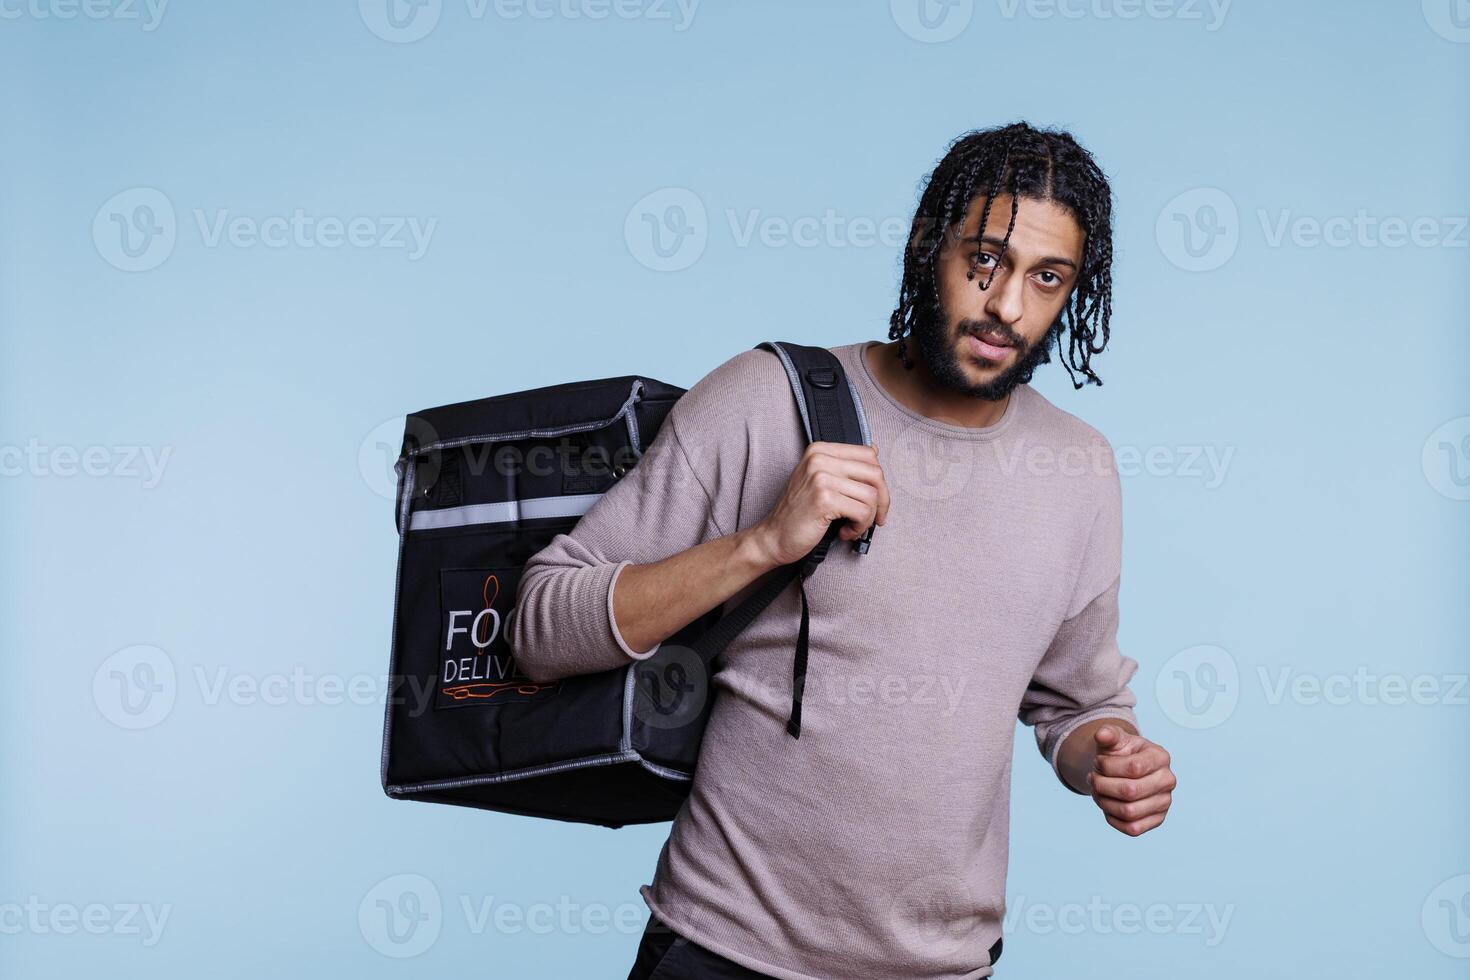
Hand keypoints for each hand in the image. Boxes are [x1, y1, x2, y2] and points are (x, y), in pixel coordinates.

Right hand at [746, 442, 889, 567]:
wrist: (774, 537)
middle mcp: (820, 459)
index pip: (869, 455)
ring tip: (852, 527)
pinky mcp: (824, 499)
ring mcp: (821, 477)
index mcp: (820, 450)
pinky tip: (844, 532)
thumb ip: (843, 466)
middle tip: (874, 518)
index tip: (876, 500)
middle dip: (882, 501)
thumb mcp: (818, 480)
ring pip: (871, 495)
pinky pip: (862, 512)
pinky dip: (859, 528)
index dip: (879, 481)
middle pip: (875, 473)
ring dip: (868, 518)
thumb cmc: (799, 513)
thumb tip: (874, 450)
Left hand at [1087, 725, 1174, 836]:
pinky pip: (1132, 828)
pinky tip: (1107, 805)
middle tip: (1093, 778)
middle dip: (1102, 785)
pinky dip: (1113, 818)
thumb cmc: (1120, 752)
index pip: (1133, 767)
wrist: (1124, 769)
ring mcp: (1164, 802)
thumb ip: (1108, 734)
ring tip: (1098, 791)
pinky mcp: (1157, 820)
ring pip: (1129, 812)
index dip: (1107, 766)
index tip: (1098, 762)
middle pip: (1130, 791)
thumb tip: (1101, 734)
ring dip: (1104, 802)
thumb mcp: (1114, 739)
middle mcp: (1168, 780)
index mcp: (1160, 757)